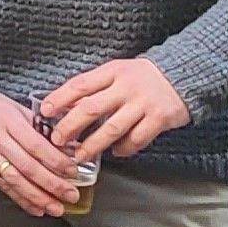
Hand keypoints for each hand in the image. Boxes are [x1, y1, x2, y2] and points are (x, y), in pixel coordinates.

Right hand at [0, 90, 84, 215]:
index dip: (56, 161)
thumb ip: (41, 126)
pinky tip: (37, 209)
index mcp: (10, 122)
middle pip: (28, 167)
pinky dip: (21, 200)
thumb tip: (69, 145)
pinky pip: (3, 187)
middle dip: (52, 184)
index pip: (36, 146)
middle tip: (71, 195)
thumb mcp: (17, 108)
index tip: (73, 171)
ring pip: (16, 181)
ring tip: (57, 208)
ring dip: (38, 198)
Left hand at [41, 57, 191, 161]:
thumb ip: (96, 86)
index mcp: (112, 71)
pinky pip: (137, 138)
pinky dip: (124, 148)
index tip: (44, 111)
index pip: (80, 84)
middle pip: (91, 107)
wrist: (183, 75)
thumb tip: (65, 105)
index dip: (60, 98)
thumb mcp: (117, 72)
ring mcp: (143, 103)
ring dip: (93, 144)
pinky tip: (115, 153)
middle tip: (58, 139)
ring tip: (80, 155)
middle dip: (70, 126)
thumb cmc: (142, 77)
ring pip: (112, 127)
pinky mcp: (160, 119)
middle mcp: (126, 86)